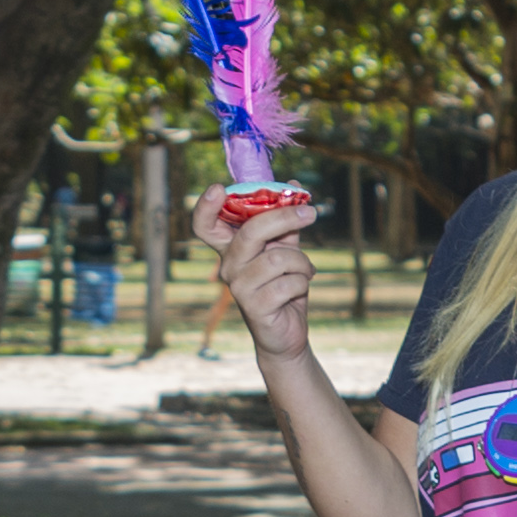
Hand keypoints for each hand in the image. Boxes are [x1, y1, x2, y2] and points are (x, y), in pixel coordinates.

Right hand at [191, 182, 317, 359]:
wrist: (286, 332)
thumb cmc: (283, 285)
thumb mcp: (284, 248)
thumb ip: (286, 220)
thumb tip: (294, 185)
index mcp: (231, 248)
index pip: (205, 226)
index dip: (205, 207)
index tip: (217, 188)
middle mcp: (228, 266)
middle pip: (251, 232)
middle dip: (285, 218)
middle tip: (311, 213)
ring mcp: (239, 288)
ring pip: (278, 259)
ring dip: (302, 262)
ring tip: (306, 270)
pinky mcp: (255, 307)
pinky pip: (288, 283)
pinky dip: (303, 282)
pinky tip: (302, 288)